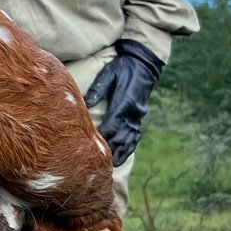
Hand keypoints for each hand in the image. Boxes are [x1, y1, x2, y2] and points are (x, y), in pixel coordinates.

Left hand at [82, 39, 162, 166]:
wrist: (143, 65)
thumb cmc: (122, 68)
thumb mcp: (108, 73)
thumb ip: (98, 89)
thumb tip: (86, 103)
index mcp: (125, 102)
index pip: (113, 124)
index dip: (103, 136)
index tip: (92, 145)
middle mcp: (133, 113)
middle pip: (121, 136)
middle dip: (111, 149)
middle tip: (99, 162)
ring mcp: (138, 116)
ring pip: (129, 139)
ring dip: (120, 152)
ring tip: (111, 165)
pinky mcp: (139, 117)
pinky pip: (135, 136)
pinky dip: (128, 147)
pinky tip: (122, 155)